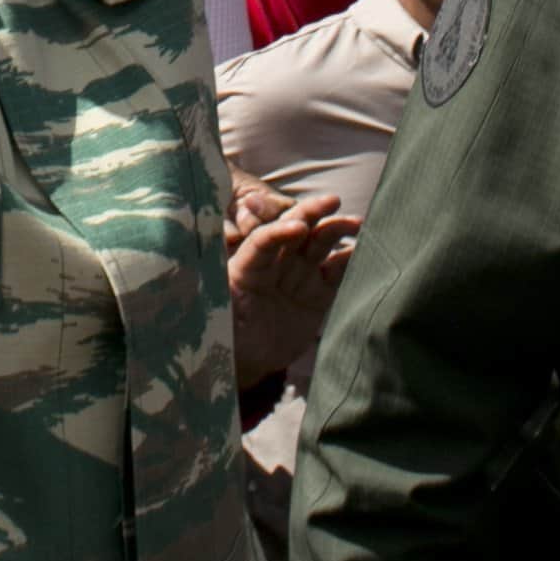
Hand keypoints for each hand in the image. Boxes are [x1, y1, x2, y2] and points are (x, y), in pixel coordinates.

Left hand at [230, 189, 354, 390]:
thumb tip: (193, 275)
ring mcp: (298, 276)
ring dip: (336, 230)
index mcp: (247, 264)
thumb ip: (215, 295)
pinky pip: (337, 273)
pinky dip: (351, 261)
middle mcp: (275, 263)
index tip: (296, 227)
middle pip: (295, 231)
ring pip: (319, 245)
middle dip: (311, 213)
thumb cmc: (224, 333)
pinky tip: (366, 251)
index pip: (263, 241)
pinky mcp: (318, 293)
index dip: (278, 231)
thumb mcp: (215, 314)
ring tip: (356, 223)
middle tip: (331, 201)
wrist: (248, 360)